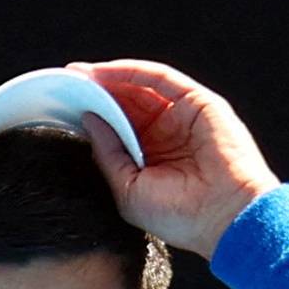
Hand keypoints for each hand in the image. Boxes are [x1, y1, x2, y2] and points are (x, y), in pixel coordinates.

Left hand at [67, 59, 279, 259]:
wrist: (225, 217)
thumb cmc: (180, 216)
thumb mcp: (128, 190)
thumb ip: (107, 154)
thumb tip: (87, 120)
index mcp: (153, 161)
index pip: (118, 130)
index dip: (93, 116)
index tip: (63, 107)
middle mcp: (167, 136)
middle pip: (126, 105)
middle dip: (96, 93)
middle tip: (65, 82)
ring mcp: (183, 118)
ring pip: (140, 88)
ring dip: (108, 79)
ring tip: (78, 75)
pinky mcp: (198, 103)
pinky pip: (159, 78)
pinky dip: (131, 72)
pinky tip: (104, 73)